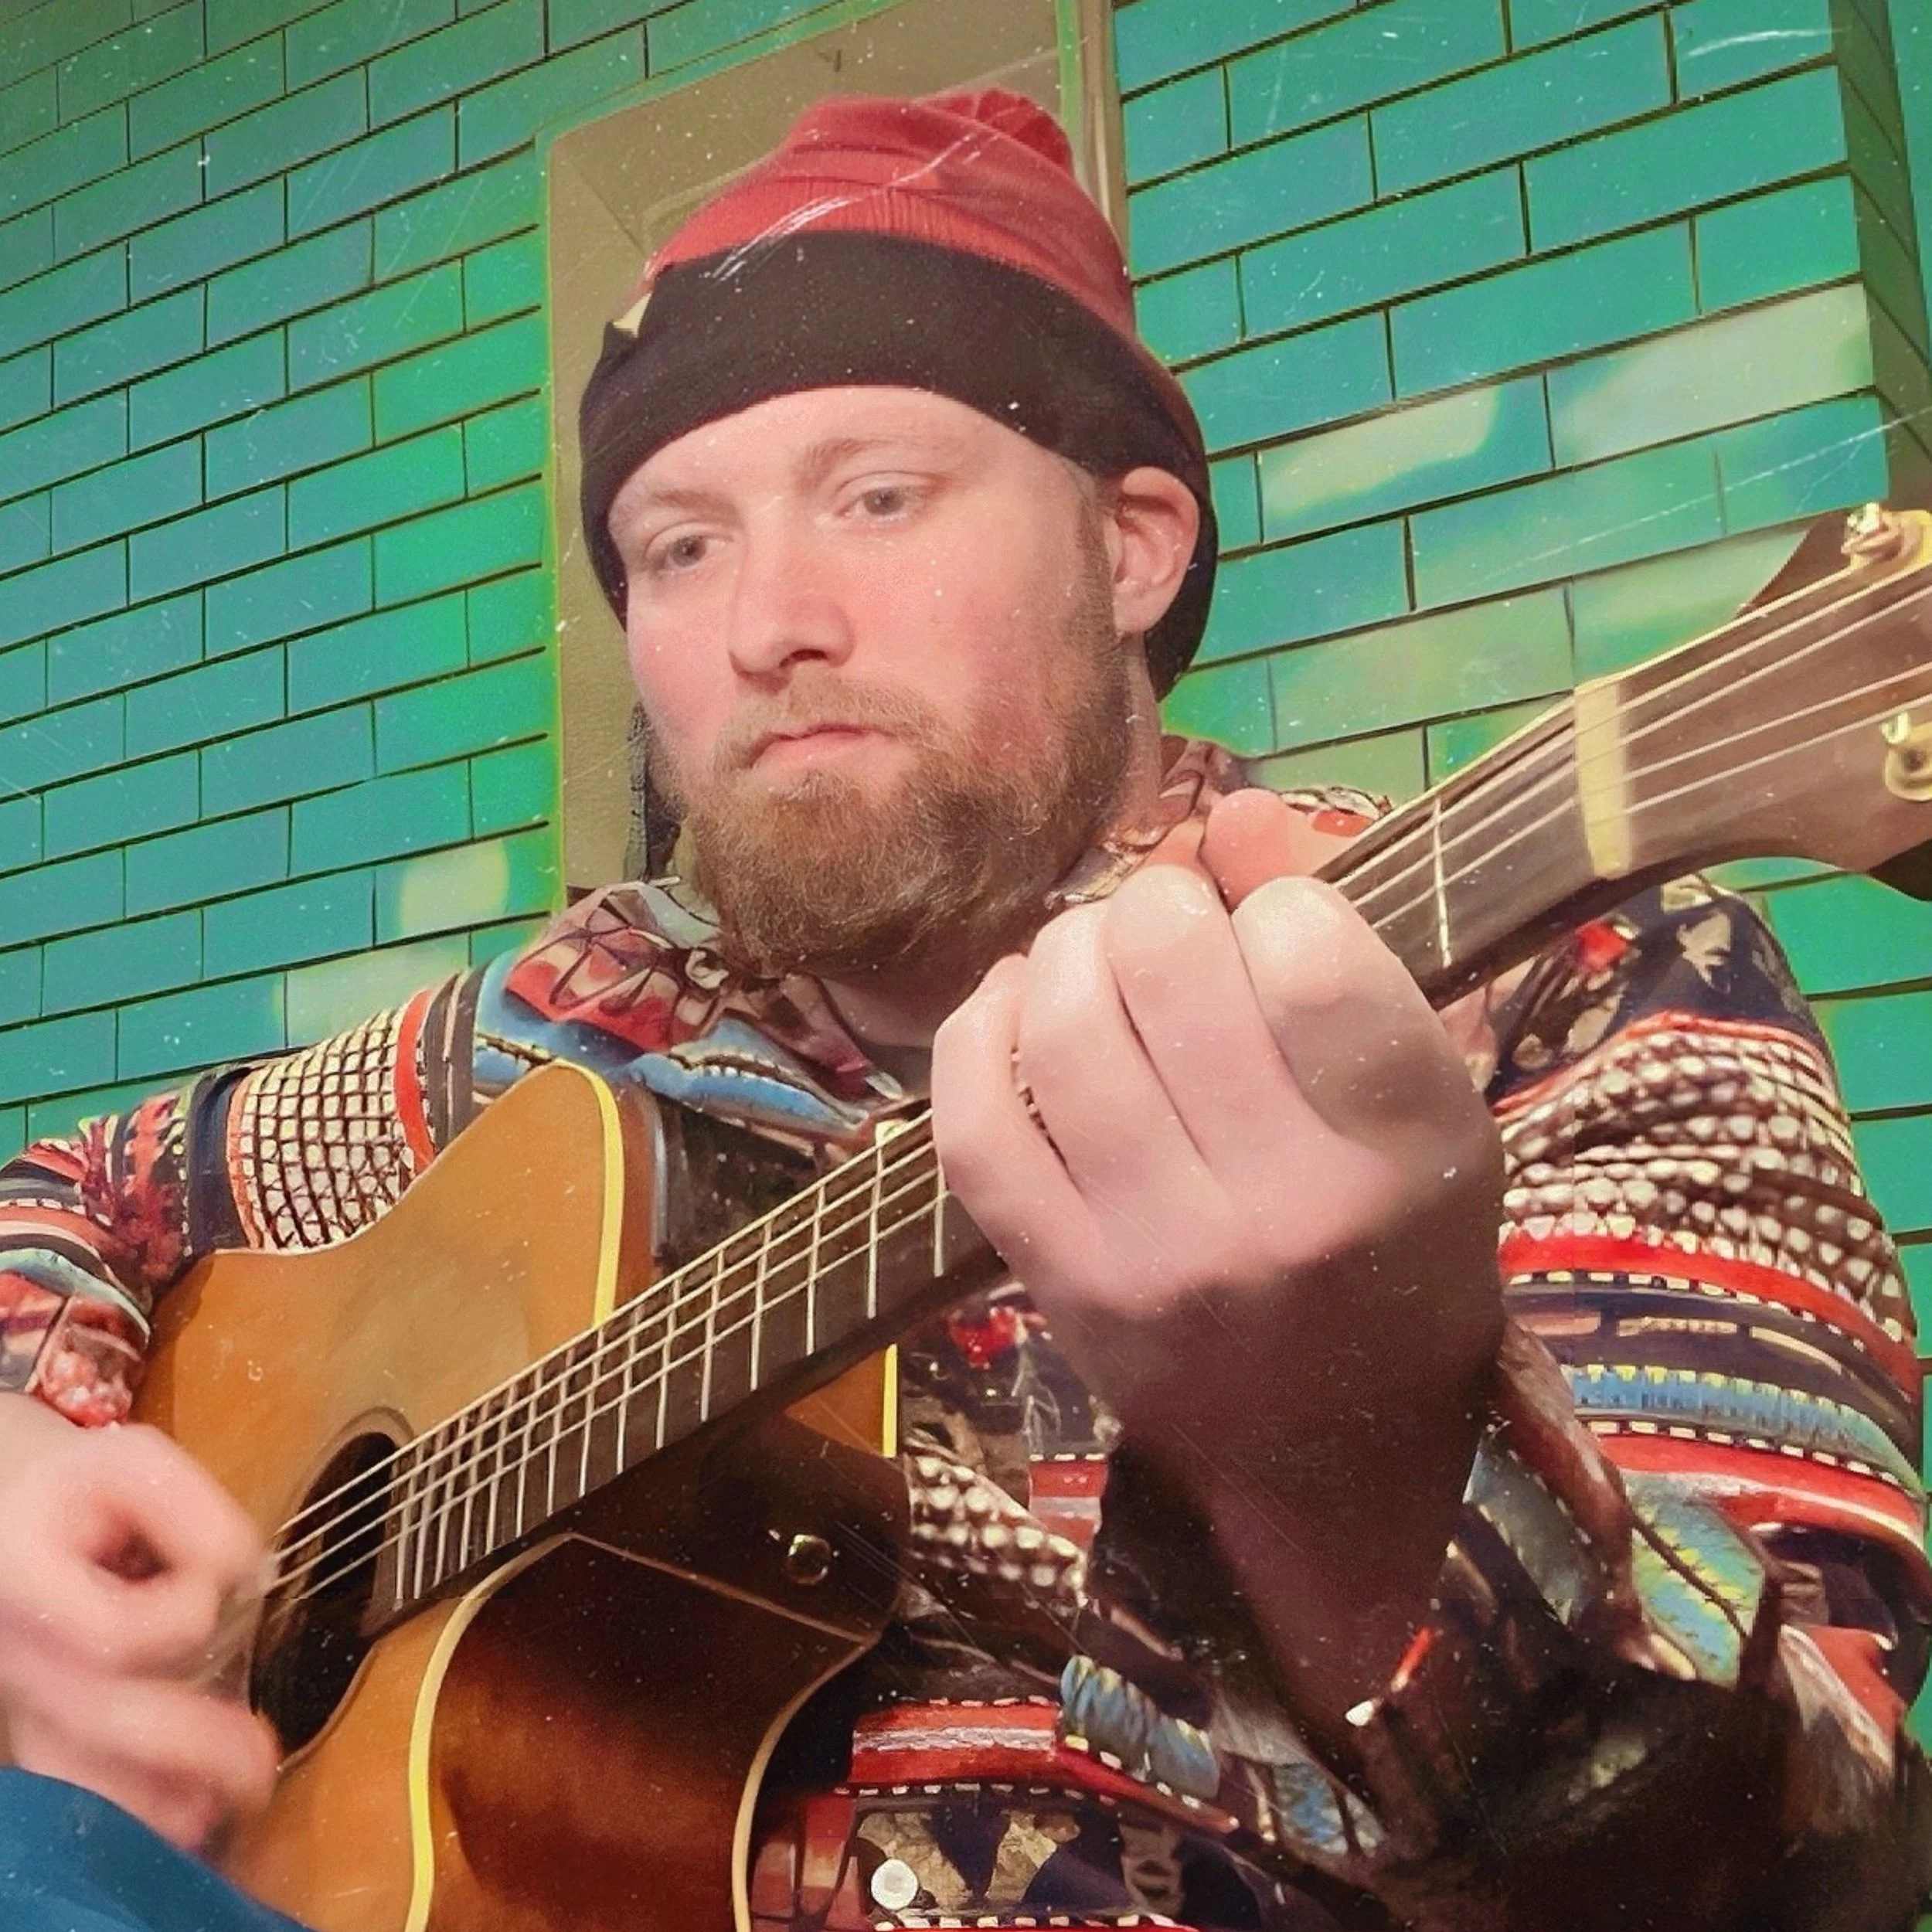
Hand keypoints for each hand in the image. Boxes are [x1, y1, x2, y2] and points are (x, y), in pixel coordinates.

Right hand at [0, 1392, 277, 1849]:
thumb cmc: (85, 1489)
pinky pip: (74, 1786)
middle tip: (261, 1760)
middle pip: (95, 1717)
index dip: (178, 1617)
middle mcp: (17, 1653)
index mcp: (28, 1579)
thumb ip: (196, 1515)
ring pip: (75, 1772)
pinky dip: (134, 1808)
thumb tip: (242, 1577)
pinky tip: (193, 1815)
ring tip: (237, 1799)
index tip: (218, 1585)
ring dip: (160, 1797)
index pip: (107, 1632)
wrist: (13, 1513)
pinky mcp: (40, 1724)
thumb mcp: (142, 1463)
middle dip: (188, 1746)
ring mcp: (22, 1697)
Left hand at [931, 789, 1504, 1740]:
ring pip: (1063, 1029)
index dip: (1278, 902)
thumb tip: (1234, 808)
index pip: (1310, 957)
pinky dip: (978, 1031)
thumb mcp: (1429, 1098)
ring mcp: (1154, 1255)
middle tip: (1167, 924)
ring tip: (1093, 953)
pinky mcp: (1057, 1284)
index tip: (1275, 927)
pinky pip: (974, 1123)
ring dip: (1068, 950)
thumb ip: (1346, 939)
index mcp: (1401, 1155)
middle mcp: (1279, 1212)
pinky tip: (1014, 1002)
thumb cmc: (1400, 1243)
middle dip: (1157, 905)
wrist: (1333, 1446)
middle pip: (1168, 967)